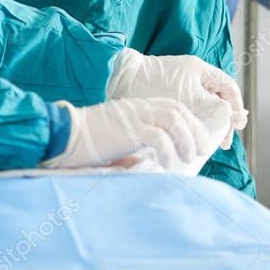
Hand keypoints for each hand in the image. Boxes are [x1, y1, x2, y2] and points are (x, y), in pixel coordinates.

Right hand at [42, 98, 211, 171]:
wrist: (66, 134)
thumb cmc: (89, 140)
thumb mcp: (118, 135)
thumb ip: (137, 140)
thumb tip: (151, 160)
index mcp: (138, 107)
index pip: (174, 107)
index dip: (192, 123)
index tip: (200, 141)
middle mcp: (139, 107)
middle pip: (178, 110)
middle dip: (196, 131)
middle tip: (203, 151)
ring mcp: (134, 116)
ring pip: (173, 119)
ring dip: (187, 139)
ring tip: (190, 157)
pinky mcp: (128, 130)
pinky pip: (157, 136)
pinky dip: (168, 150)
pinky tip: (169, 163)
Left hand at [107, 49, 247, 149]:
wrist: (122, 79)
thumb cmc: (156, 84)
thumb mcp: (190, 96)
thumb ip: (214, 105)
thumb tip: (232, 115)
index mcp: (200, 69)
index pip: (228, 86)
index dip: (236, 105)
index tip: (237, 125)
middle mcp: (192, 76)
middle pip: (218, 98)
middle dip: (224, 120)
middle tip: (224, 142)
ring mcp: (181, 86)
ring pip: (204, 107)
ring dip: (210, 124)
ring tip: (211, 142)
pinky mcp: (169, 97)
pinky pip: (190, 111)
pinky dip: (196, 123)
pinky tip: (194, 137)